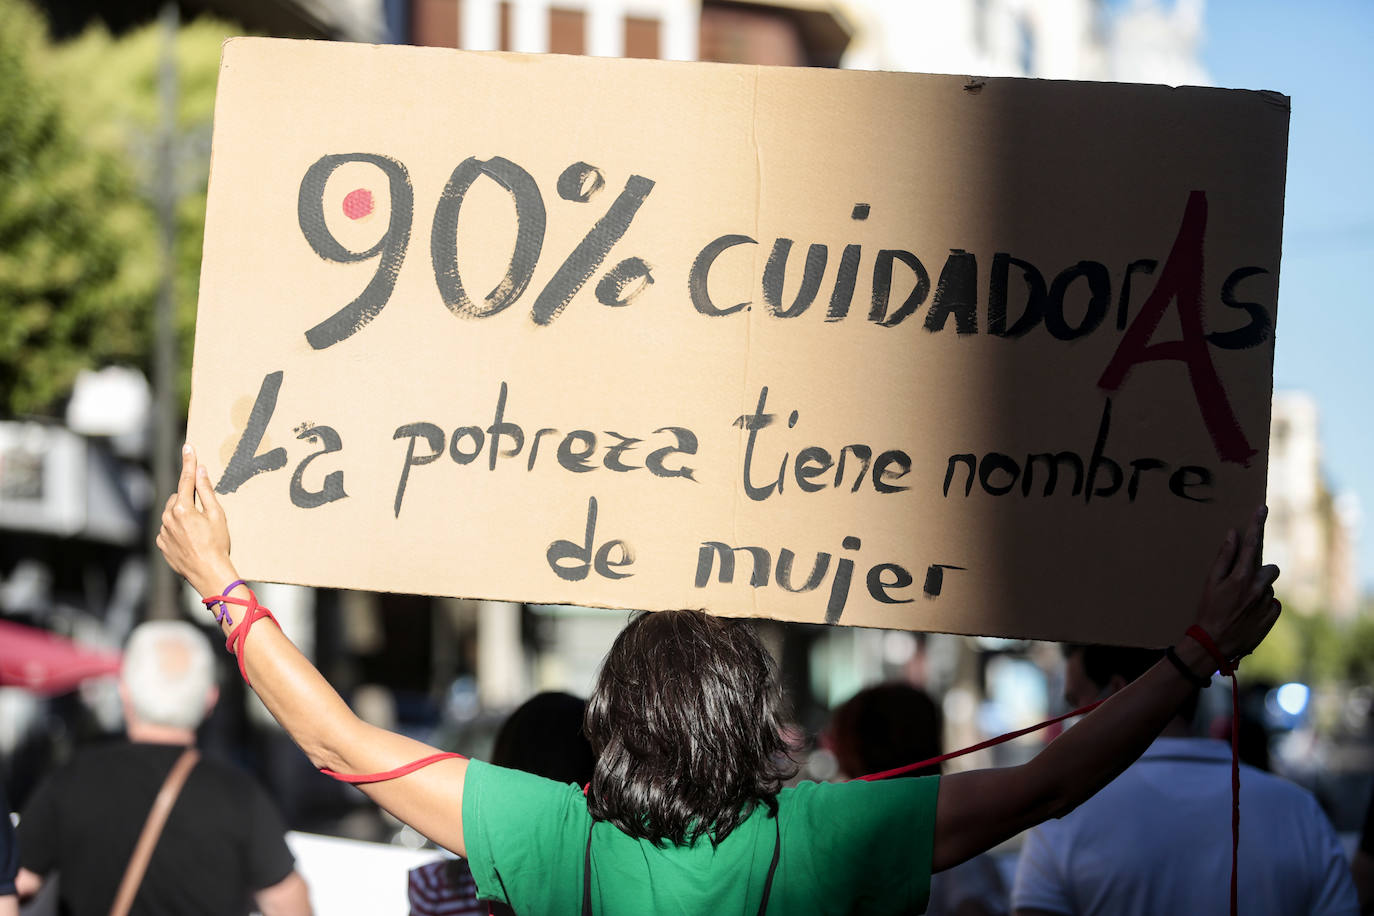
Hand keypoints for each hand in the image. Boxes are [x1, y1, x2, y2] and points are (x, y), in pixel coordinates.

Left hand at [156, 444, 235, 597]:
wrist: (208, 574)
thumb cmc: (217, 545)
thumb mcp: (217, 515)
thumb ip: (206, 492)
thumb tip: (200, 472)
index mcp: (182, 508)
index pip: (186, 479)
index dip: (188, 462)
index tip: (188, 447)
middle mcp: (168, 518)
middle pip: (177, 497)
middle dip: (188, 498)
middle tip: (203, 512)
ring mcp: (162, 532)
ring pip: (171, 512)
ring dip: (182, 514)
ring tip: (198, 530)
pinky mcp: (161, 544)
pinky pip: (167, 529)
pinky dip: (177, 528)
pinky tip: (190, 539)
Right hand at [1192, 506, 1280, 661]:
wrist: (1215, 645)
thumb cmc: (1207, 611)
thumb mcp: (1210, 583)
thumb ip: (1223, 558)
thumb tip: (1233, 535)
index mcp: (1241, 576)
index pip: (1251, 544)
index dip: (1256, 525)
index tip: (1262, 508)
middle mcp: (1258, 587)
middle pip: (1268, 567)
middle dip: (1258, 571)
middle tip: (1240, 584)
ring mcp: (1267, 602)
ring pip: (1268, 586)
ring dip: (1258, 590)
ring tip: (1239, 604)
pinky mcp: (1273, 615)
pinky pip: (1273, 602)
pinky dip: (1263, 604)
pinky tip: (1247, 613)